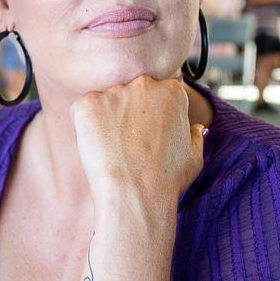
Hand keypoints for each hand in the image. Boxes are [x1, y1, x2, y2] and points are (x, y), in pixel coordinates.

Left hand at [71, 75, 204, 206]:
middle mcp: (143, 84)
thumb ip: (195, 135)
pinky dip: (87, 126)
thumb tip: (195, 128)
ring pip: (107, 101)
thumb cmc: (167, 180)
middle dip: (130, 113)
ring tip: (114, 149)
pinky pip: (84, 110)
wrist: (136, 196)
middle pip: (133, 93)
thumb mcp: (194, 156)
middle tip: (130, 143)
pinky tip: (98, 147)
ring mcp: (113, 93)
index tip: (149, 135)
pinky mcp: (87, 105)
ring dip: (108, 119)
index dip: (153, 116)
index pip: (160, 92)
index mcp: (172, 90)